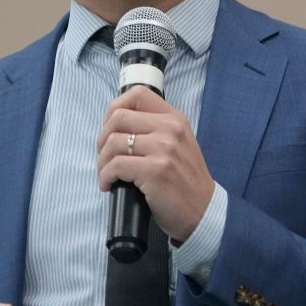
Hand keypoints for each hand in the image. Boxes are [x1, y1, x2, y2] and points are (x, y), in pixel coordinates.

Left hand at [96, 85, 214, 242]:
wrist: (204, 211)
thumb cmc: (185, 182)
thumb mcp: (179, 144)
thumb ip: (155, 130)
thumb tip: (116, 127)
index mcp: (174, 119)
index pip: (137, 94)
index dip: (114, 109)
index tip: (110, 129)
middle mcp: (170, 129)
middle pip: (118, 117)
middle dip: (102, 139)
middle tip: (104, 157)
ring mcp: (163, 149)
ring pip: (113, 142)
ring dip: (102, 161)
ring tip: (107, 174)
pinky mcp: (155, 171)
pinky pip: (115, 166)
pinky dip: (105, 177)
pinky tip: (109, 185)